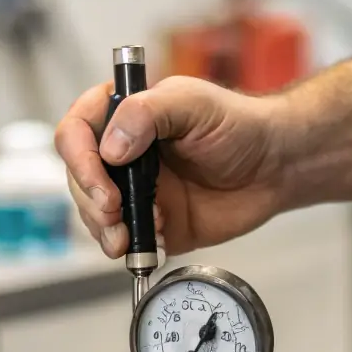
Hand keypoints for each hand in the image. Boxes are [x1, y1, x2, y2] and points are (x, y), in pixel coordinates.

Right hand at [54, 75, 287, 258]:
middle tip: (114, 213)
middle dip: (90, 199)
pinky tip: (150, 243)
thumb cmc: (239, 125)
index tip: (102, 179)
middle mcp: (122, 152)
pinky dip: (127, 247)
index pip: (76, 131)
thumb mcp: (193, 105)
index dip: (80, 157)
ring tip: (125, 238)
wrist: (274, 167)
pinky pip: (123, 240)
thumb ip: (148, 115)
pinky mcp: (152, 224)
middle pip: (78, 177)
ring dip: (102, 228)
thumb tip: (110, 148)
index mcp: (125, 115)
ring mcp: (134, 190)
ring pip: (94, 212)